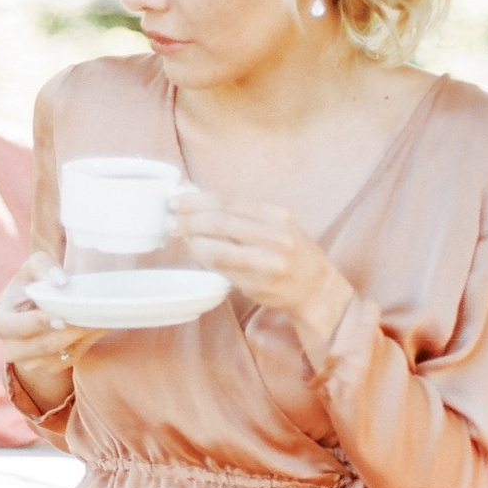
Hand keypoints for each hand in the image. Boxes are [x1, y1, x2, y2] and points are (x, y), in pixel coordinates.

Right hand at [0, 251, 103, 412]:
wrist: (40, 305)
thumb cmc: (32, 283)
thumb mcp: (33, 267)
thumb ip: (42, 265)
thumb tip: (60, 281)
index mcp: (0, 323)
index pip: (13, 328)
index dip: (36, 324)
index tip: (61, 317)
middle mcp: (11, 347)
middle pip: (39, 348)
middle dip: (65, 336)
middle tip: (86, 321)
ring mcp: (30, 362)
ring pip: (58, 357)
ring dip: (80, 339)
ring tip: (98, 320)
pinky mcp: (50, 367)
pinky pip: (70, 359)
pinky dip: (86, 343)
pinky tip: (98, 325)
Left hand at [174, 189, 353, 360]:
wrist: (317, 289)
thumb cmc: (292, 254)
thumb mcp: (277, 225)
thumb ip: (243, 215)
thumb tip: (199, 201)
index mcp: (277, 216)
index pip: (228, 202)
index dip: (198, 200)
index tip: (177, 199)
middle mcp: (275, 237)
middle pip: (220, 222)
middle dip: (189, 219)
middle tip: (171, 218)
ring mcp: (268, 263)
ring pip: (218, 248)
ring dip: (193, 241)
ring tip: (178, 235)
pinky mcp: (259, 285)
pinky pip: (223, 270)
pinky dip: (206, 259)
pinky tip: (197, 252)